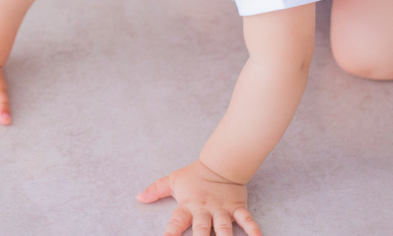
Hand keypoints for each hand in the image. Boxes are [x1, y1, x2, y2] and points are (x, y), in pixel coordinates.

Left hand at [137, 159, 262, 235]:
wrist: (220, 163)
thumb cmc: (194, 175)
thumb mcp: (172, 181)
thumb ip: (156, 190)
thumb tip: (139, 197)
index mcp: (188, 206)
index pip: (176, 222)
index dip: (171, 233)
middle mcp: (205, 210)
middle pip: (202, 229)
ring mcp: (222, 210)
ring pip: (224, 228)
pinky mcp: (237, 208)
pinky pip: (247, 220)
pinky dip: (253, 230)